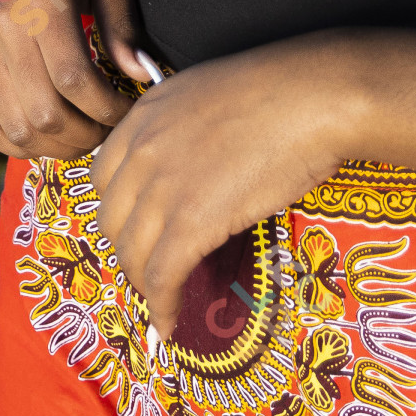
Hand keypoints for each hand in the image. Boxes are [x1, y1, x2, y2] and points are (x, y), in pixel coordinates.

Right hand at [0, 0, 148, 159]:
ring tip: (84, 134)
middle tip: (111, 130)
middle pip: (43, 113)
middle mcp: (1, 26)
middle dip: (86, 135)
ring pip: (14, 127)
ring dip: (55, 146)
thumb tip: (140, 75)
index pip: (75, 81)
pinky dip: (17, 143)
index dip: (108, 110)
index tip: (131, 111)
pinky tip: (47, 135)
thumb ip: (122, 23)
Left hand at [87, 32, 366, 336]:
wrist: (313, 98)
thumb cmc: (280, 91)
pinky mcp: (191, 223)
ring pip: (132, 254)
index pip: (103, 177)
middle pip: (111, 220)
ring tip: (164, 301)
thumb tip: (188, 168)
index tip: (137, 229)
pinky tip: (171, 324)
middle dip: (129, 250)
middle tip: (152, 267)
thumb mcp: (207, 94)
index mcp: (144, 115)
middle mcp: (141, 151)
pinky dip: (163, 307)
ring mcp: (162, 188)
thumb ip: (180, 129)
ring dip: (144, 284)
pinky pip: (162, 278)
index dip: (118, 211)